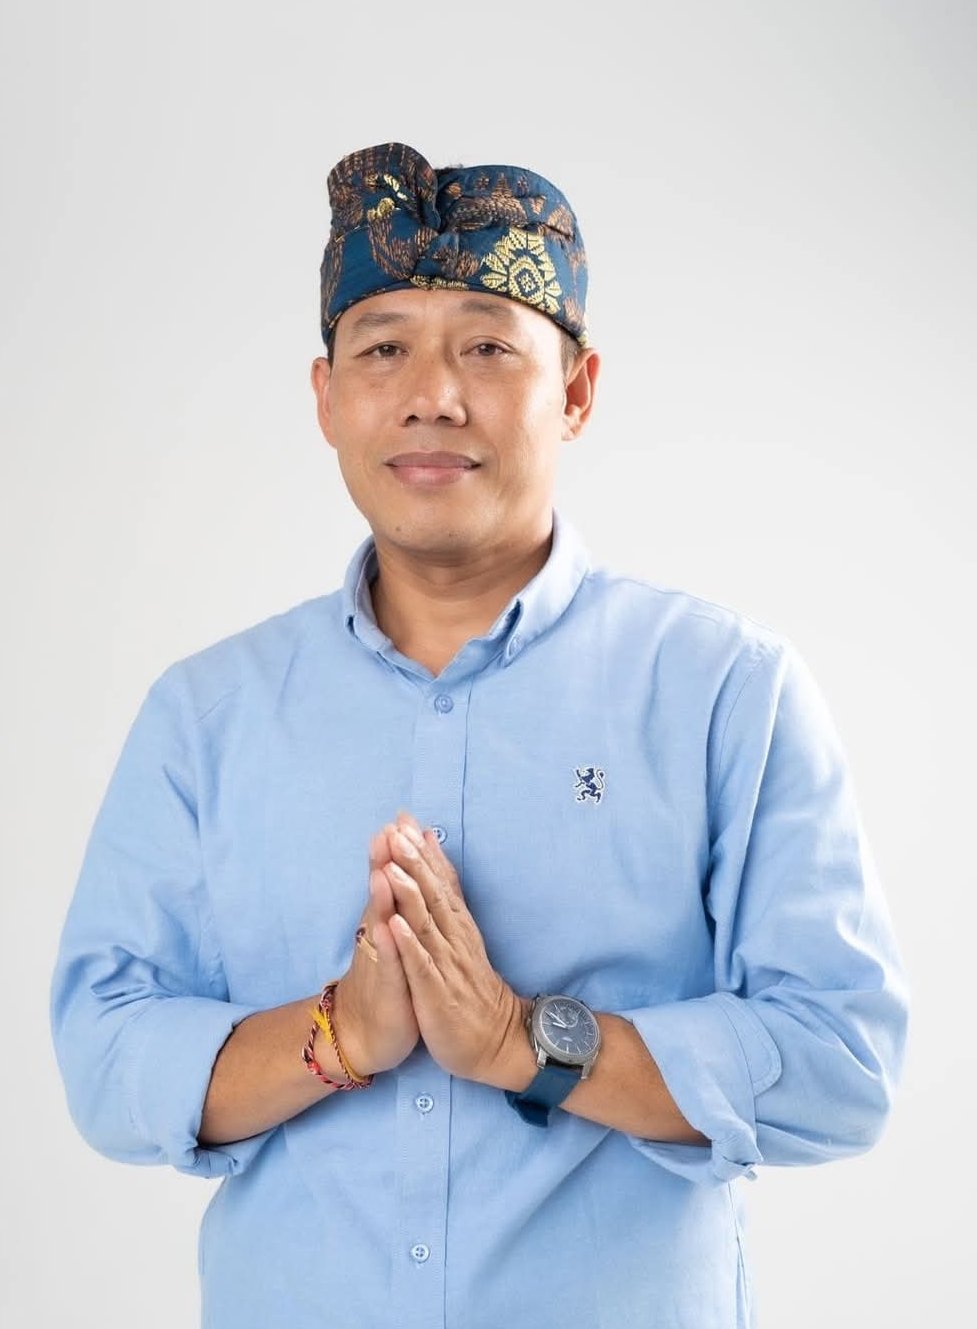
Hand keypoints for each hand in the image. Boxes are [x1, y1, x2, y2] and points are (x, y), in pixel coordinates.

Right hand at [332, 827, 418, 1076]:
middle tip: (387, 829)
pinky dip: (388, 946)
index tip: (402, 817)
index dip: (396, 850)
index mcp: (385, 920)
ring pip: (380, 924)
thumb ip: (394, 899)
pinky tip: (388, 930)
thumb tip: (396, 863)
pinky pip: (388, 965)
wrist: (362, 1033)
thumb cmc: (384, 979)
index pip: (390, 878)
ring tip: (383, 871)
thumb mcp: (390, 934)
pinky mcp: (386, 988)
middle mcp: (378, 935)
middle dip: (384, 862)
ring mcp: (380, 960)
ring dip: (381, 898)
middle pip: (381, 892)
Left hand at [383, 811, 531, 1087]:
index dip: (424, 851)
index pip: (442, 882)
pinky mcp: (437, 993)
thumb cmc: (472, 990)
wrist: (496, 1041)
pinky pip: (421, 965)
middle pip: (433, 894)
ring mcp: (446, 965)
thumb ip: (450, 904)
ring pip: (426, 923)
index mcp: (458, 927)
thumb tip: (440, 869)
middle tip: (398, 829)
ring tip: (392, 865)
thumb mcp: (463, 942)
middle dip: (415, 861)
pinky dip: (409, 943)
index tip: (406, 820)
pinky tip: (395, 923)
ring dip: (409, 893)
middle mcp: (454, 939)